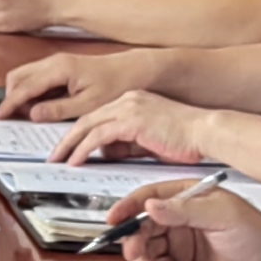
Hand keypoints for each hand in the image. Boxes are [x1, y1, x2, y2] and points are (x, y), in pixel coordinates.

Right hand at [0, 46, 152, 120]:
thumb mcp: (87, 105)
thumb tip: (32, 114)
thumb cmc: (115, 86)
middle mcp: (53, 61)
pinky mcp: (61, 65)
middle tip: (11, 117)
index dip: (8, 103)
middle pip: (17, 76)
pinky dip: (29, 89)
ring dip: (19, 93)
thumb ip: (57, 110)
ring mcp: (56, 61)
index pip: (24, 87)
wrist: (134, 70)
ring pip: (24, 75)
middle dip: (10, 96)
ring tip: (24, 114)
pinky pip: (35, 76)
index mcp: (58, 69)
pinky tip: (38, 104)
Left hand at [50, 91, 222, 168]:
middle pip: (86, 119)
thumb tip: (108, 153)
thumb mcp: (148, 140)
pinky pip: (98, 136)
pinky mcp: (132, 120)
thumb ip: (127, 143)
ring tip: (59, 160)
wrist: (206, 131)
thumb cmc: (186, 138)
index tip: (67, 147)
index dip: (78, 133)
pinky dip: (84, 149)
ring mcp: (129, 108)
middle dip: (67, 139)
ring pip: (87, 125)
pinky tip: (76, 160)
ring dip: (70, 144)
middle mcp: (127, 100)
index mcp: (132, 101)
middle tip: (54, 155)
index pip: (97, 116)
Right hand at [117, 184, 260, 260]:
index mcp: (189, 198)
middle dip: (136, 243)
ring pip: (148, 252)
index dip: (128, 209)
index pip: (149, 199)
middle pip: (143, 228)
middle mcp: (183, 220)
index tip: (114, 220)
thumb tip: (152, 206)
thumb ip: (183, 211)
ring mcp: (183, 244)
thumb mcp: (222, 216)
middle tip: (138, 256)